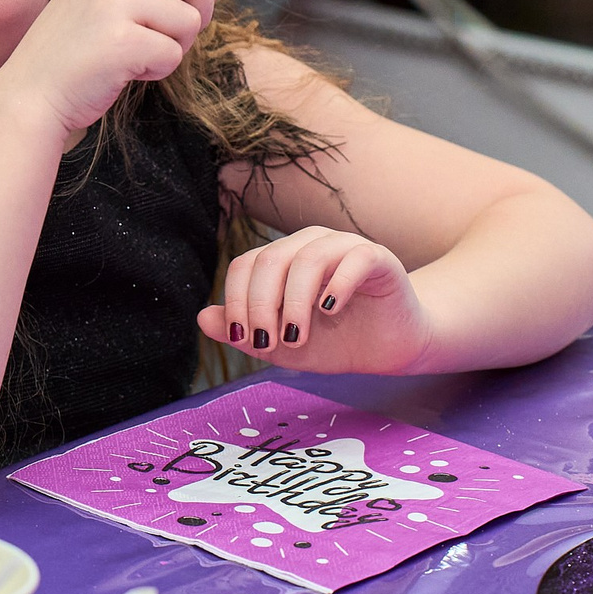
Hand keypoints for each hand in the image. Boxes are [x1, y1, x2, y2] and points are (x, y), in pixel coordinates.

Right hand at [0, 0, 215, 144]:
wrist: (30, 92)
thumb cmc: (75, 50)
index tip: (186, 11)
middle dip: (199, 12)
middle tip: (174, 38)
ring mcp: (114, 1)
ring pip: (190, 20)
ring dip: (175, 47)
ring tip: (138, 57)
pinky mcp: (121, 40)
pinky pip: (173, 55)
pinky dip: (157, 71)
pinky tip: (125, 72)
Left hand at [199, 227, 434, 375]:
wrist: (389, 349)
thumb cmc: (335, 341)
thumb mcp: (282, 344)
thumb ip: (245, 331)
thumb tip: (202, 318)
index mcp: (283, 258)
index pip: (245, 265)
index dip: (236, 300)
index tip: (241, 338)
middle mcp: (309, 244)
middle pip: (271, 260)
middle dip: (261, 304)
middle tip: (267, 342)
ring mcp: (344, 246)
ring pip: (307, 258)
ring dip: (294, 301)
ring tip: (297, 337)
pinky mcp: (377, 257)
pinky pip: (354, 258)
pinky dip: (337, 284)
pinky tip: (329, 310)